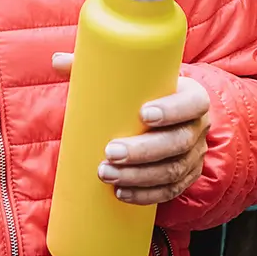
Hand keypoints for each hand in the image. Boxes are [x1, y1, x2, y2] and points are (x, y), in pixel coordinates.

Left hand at [52, 52, 209, 203]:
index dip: (172, 110)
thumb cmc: (150, 93)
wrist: (175, 117)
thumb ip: (99, 68)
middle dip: (143, 151)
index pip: (192, 103)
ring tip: (107, 174)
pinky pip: (170, 190)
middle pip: (178, 142)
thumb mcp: (136, 78)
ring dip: (139, 176)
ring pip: (173, 170)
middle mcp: (198, 127)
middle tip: (111, 152)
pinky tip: (122, 192)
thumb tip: (58, 61)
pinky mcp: (186, 176)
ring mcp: (195, 155)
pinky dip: (145, 194)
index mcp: (192, 97)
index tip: (143, 114)